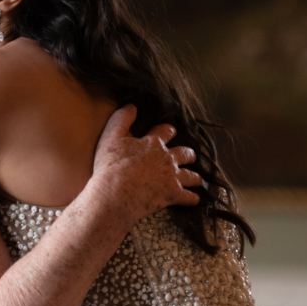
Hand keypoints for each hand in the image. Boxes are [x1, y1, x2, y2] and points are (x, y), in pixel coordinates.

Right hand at [88, 105, 201, 222]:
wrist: (114, 194)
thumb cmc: (110, 166)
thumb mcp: (110, 137)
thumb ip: (122, 119)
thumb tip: (132, 106)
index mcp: (153, 143)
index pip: (166, 132)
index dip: (169, 131)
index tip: (171, 132)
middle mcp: (167, 158)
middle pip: (184, 153)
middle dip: (188, 154)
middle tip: (189, 156)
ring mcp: (172, 177)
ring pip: (191, 175)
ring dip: (194, 176)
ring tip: (196, 179)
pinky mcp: (173, 195)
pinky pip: (189, 197)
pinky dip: (192, 198)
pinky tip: (194, 199)